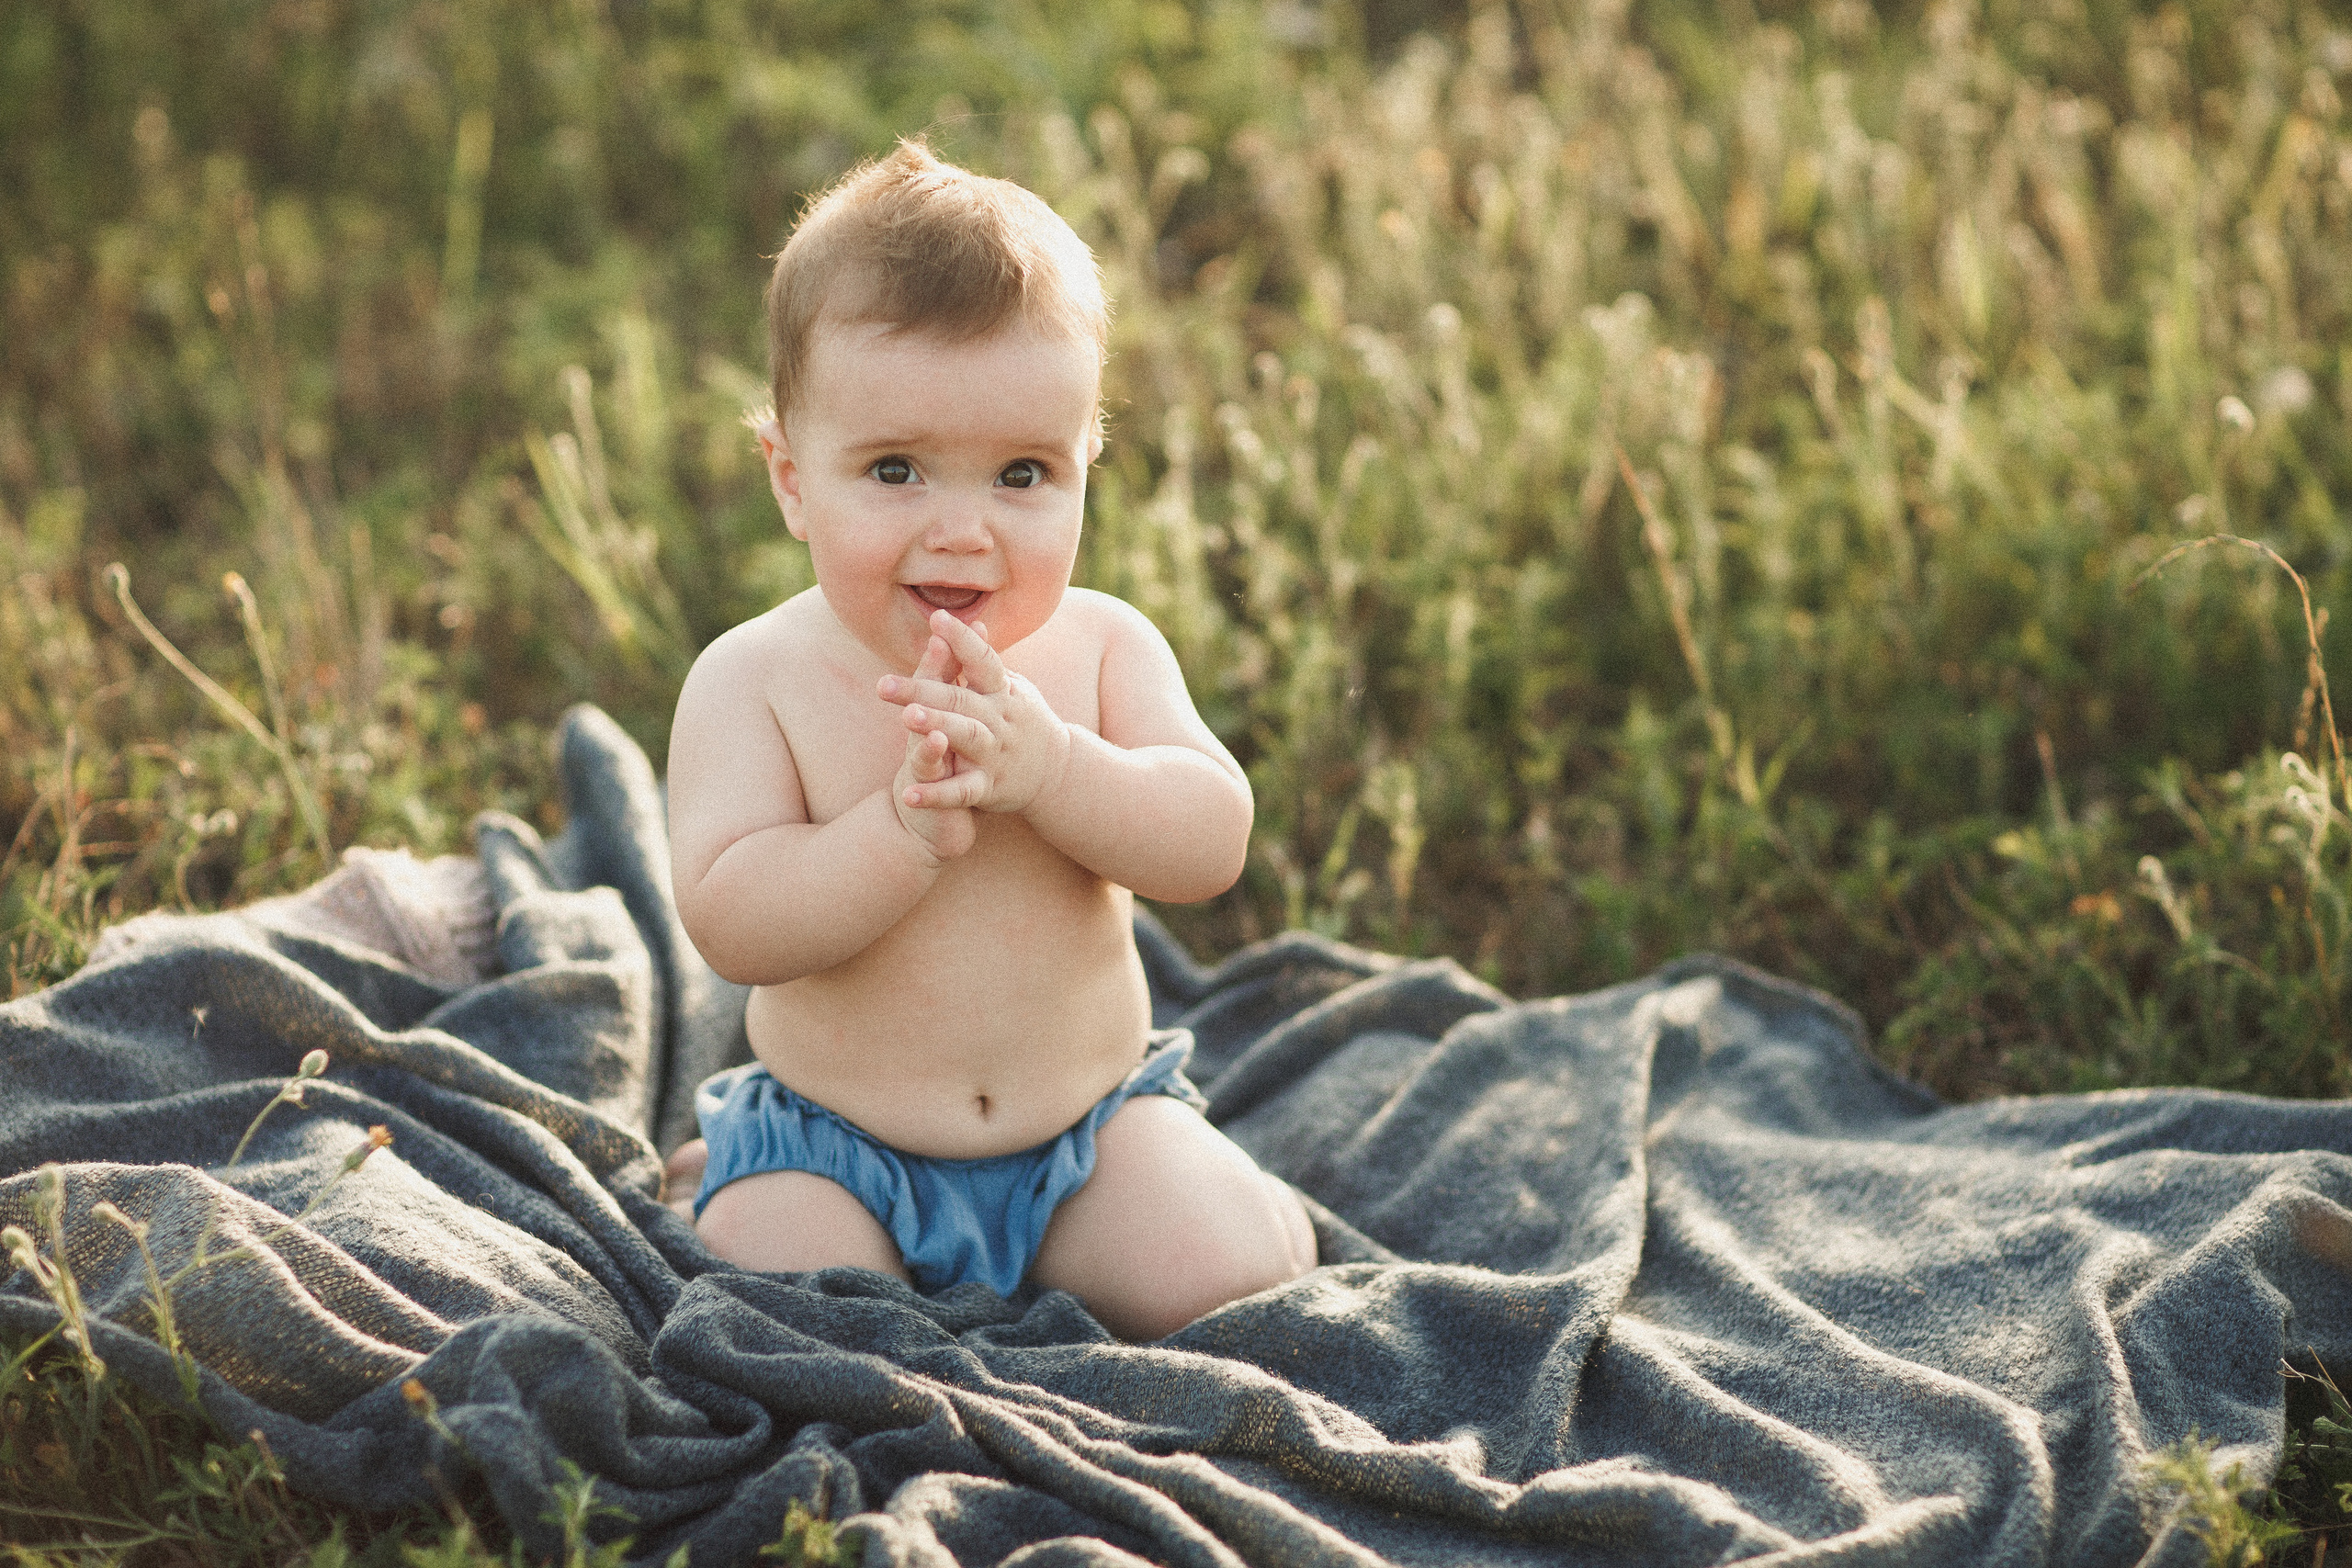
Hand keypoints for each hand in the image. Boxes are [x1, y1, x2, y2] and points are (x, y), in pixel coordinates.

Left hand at [880, 610, 1072, 817]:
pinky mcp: (989, 787)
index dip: (962, 639)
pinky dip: (936, 795)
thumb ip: (986, 662)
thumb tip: (975, 622)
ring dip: (937, 728)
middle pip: (960, 699)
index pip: (983, 660)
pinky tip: (909, 794)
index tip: (937, 618)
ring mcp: (995, 753)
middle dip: (923, 691)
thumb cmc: (1022, 721)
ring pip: (966, 737)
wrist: (1057, 772)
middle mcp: (999, 719)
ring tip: (906, 719)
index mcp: (1001, 691)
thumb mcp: (1011, 688)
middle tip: (884, 684)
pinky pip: (962, 792)